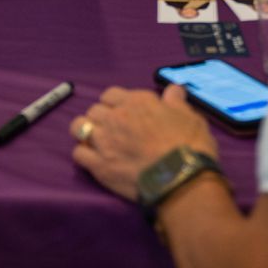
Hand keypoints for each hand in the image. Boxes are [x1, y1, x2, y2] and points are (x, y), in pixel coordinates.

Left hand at [69, 86, 216, 201]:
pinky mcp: (99, 166)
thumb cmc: (190, 144)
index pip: (111, 94)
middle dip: (100, 118)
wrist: (183, 177)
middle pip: (94, 110)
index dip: (114, 103)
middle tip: (111, 131)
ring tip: (96, 142)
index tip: (121, 113)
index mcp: (136, 102)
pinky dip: (83, 155)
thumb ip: (175, 102)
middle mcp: (116, 117)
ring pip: (79, 127)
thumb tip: (173, 90)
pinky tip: (93, 160)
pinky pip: (78, 154)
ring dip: (85, 132)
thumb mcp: (189, 116)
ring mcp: (105, 141)